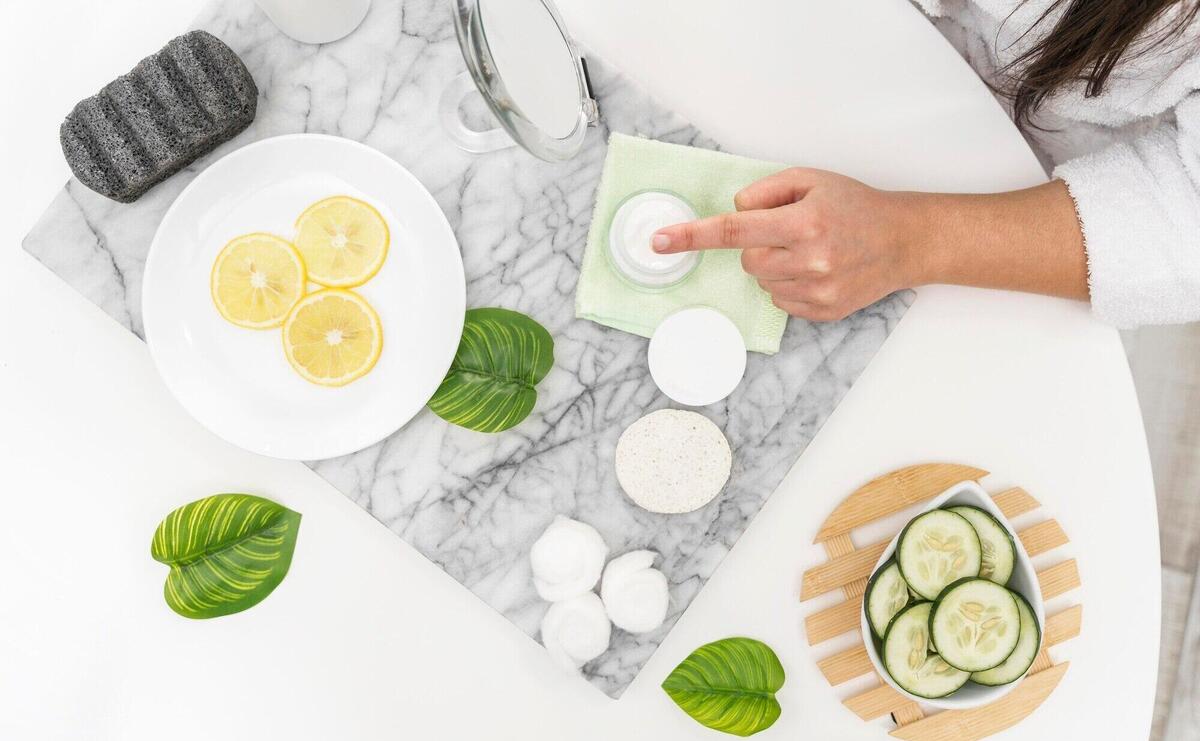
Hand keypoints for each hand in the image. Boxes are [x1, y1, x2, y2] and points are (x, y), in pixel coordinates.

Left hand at [651, 168, 916, 321]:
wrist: (903, 241)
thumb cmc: (854, 205)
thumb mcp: (810, 179)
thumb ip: (765, 191)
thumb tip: (734, 211)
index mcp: (803, 222)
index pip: (734, 230)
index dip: (692, 236)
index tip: (659, 242)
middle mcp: (809, 260)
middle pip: (747, 259)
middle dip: (758, 245)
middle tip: (791, 232)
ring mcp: (817, 290)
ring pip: (762, 281)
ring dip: (775, 265)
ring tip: (811, 250)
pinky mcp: (823, 311)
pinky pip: (780, 300)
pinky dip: (789, 285)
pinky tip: (818, 270)